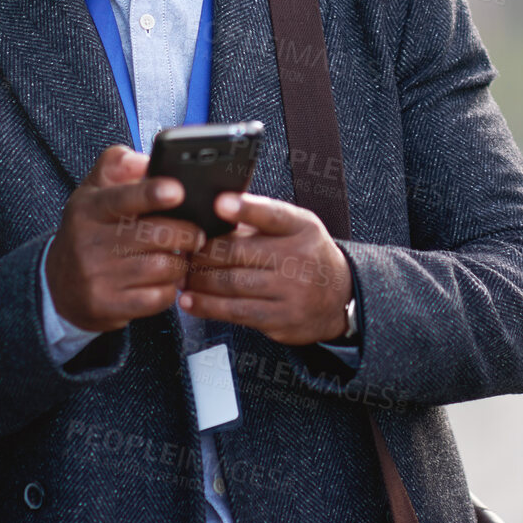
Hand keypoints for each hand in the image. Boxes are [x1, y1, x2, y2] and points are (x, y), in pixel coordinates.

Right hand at [45, 146, 205, 331]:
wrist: (57, 285)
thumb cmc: (87, 232)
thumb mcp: (93, 192)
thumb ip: (117, 166)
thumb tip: (145, 161)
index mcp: (88, 209)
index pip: (123, 198)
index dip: (152, 193)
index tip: (177, 190)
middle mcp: (89, 243)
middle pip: (155, 235)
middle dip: (186, 233)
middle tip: (197, 233)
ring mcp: (97, 277)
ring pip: (162, 267)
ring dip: (181, 262)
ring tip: (181, 256)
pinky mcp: (107, 306)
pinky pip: (158, 297)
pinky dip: (170, 288)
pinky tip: (166, 280)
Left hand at [180, 192, 352, 345]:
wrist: (340, 298)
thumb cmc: (308, 256)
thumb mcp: (297, 227)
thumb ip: (262, 219)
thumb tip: (215, 212)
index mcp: (301, 228)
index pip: (272, 214)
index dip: (245, 208)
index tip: (219, 203)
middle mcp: (298, 259)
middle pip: (239, 253)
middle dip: (203, 253)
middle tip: (183, 251)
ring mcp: (290, 292)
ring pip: (232, 284)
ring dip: (199, 280)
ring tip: (182, 275)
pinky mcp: (280, 319)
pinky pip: (237, 312)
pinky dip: (208, 306)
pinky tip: (191, 300)